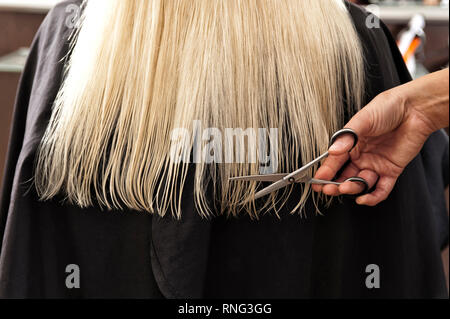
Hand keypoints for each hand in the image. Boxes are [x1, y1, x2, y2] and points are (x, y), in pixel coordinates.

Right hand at [312, 69, 448, 205]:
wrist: (415, 109)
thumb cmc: (388, 108)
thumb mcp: (363, 119)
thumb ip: (347, 137)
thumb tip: (332, 151)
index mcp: (351, 144)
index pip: (335, 161)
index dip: (325, 172)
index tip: (317, 181)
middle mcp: (362, 156)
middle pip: (345, 175)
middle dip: (336, 184)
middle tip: (328, 189)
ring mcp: (376, 164)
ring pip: (360, 183)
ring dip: (352, 189)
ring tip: (345, 188)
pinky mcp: (392, 170)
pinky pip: (381, 189)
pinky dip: (373, 197)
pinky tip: (364, 199)